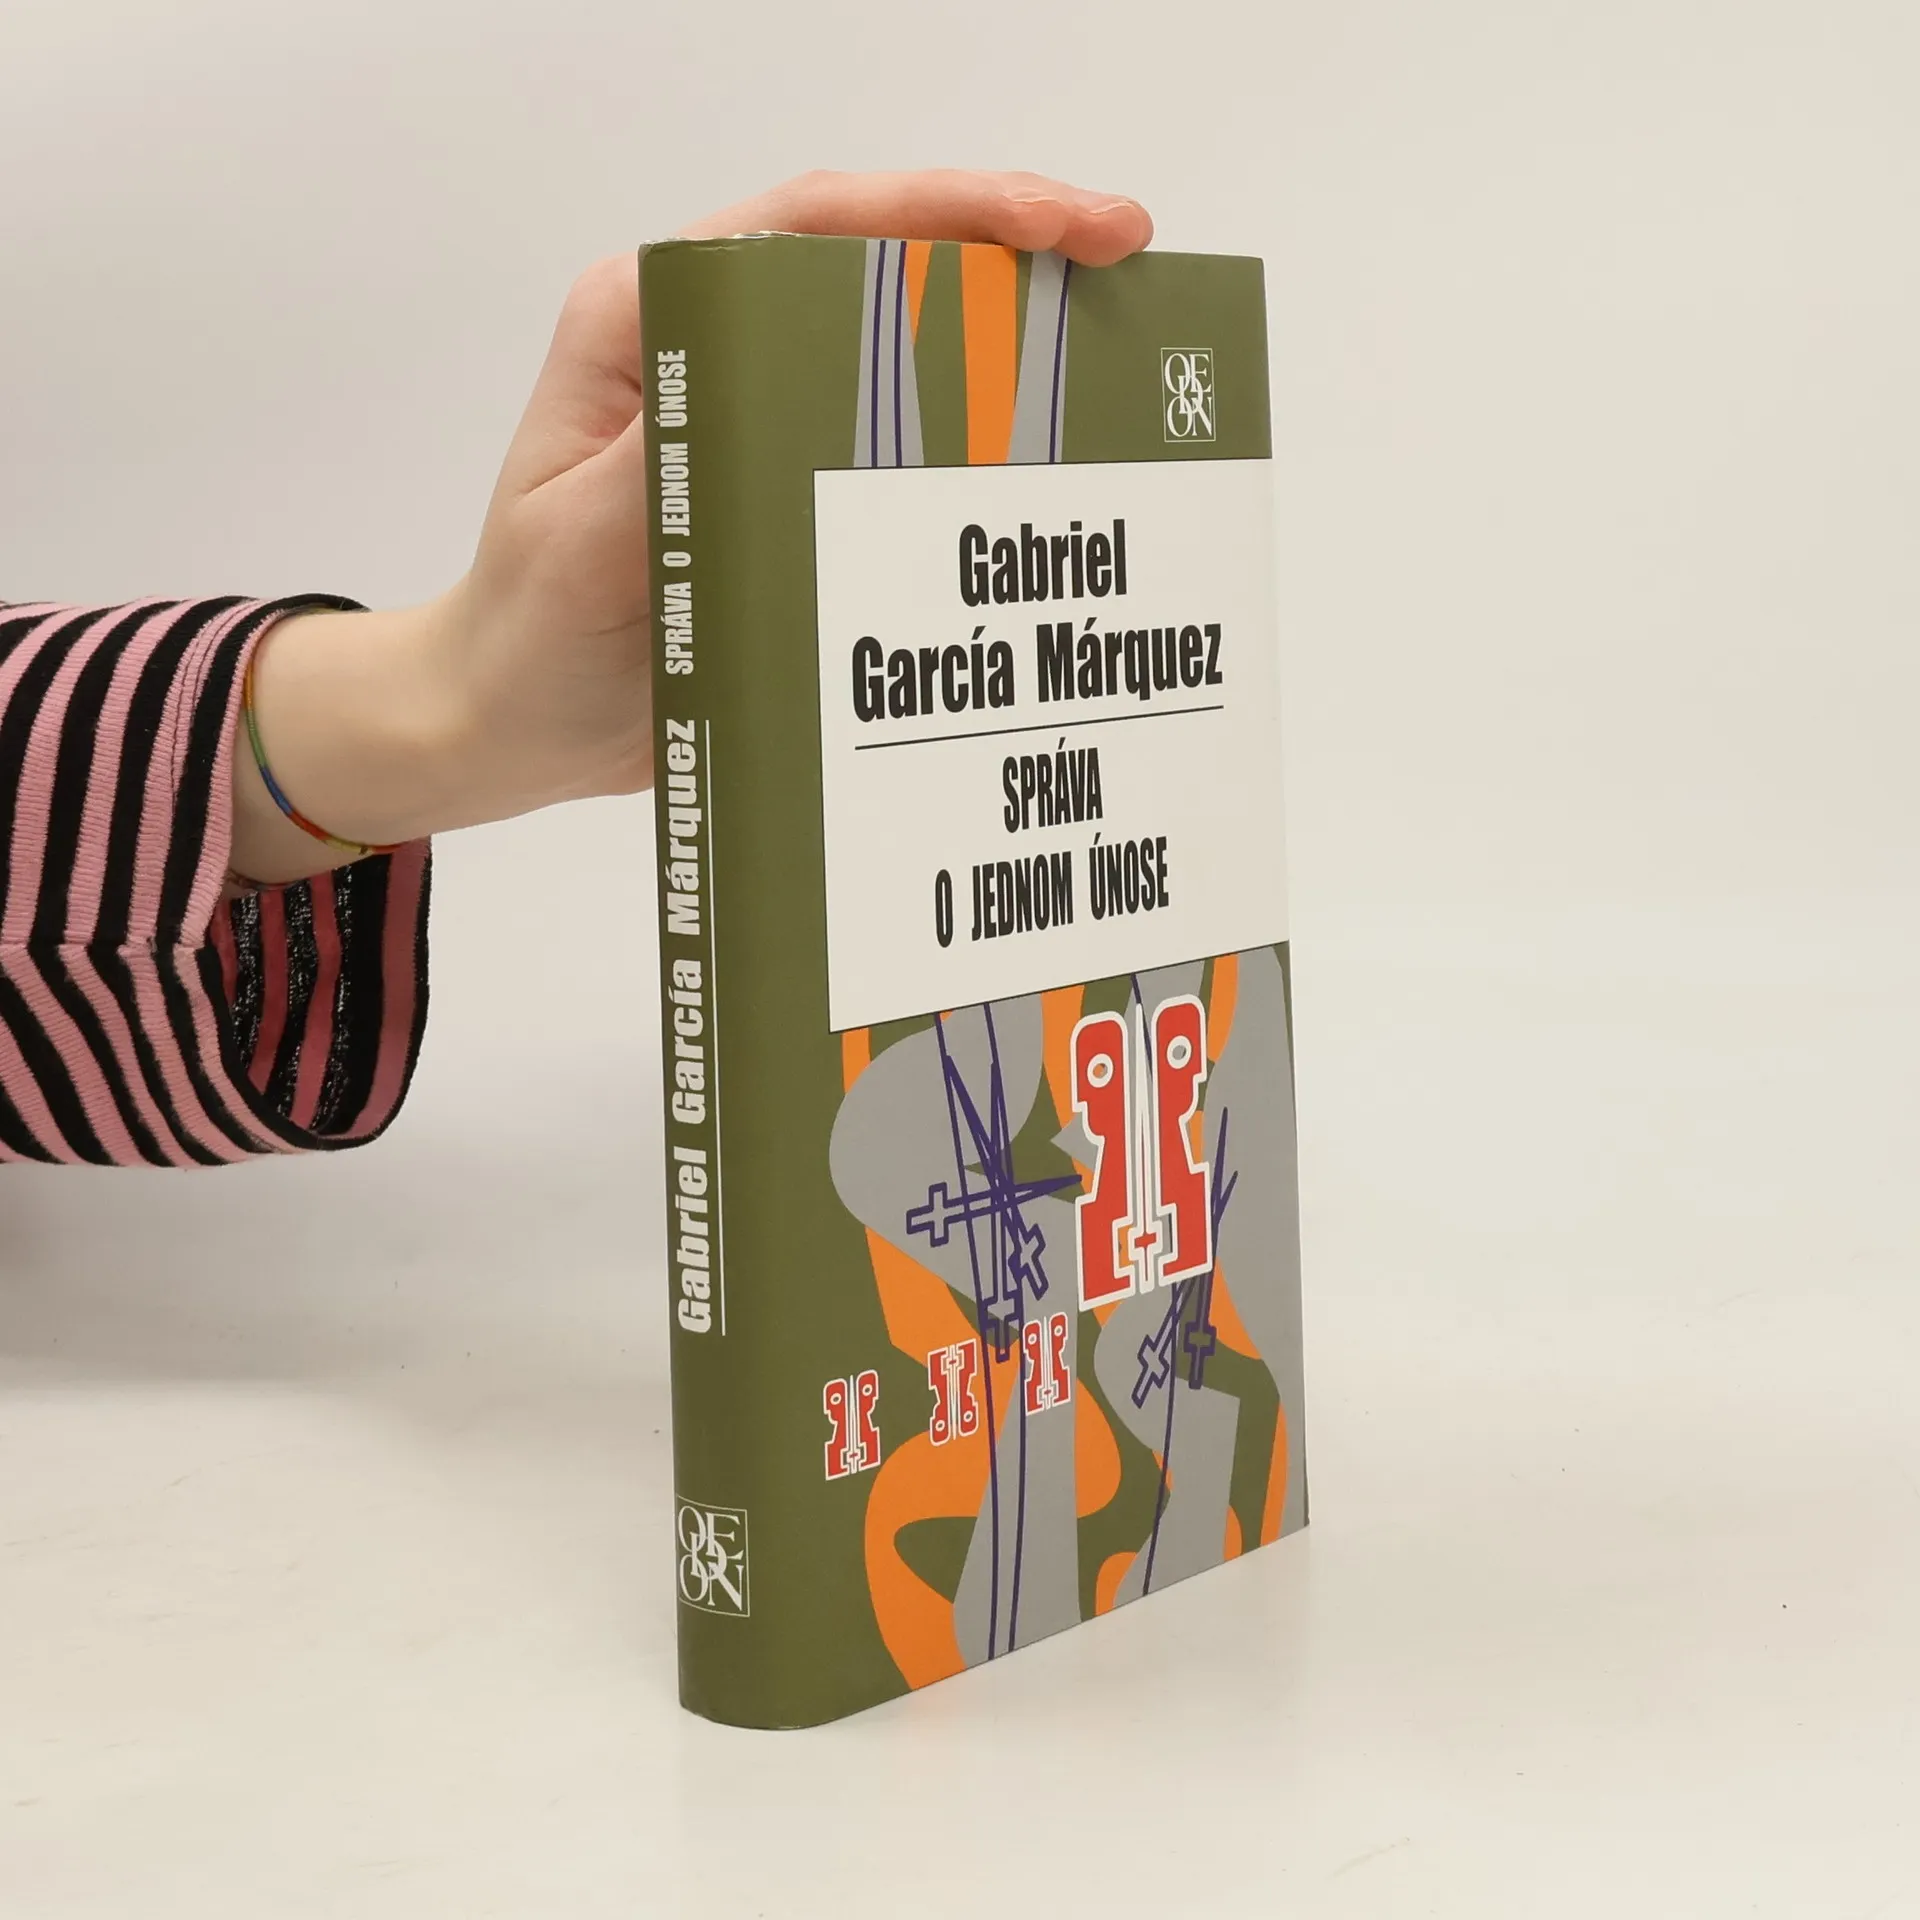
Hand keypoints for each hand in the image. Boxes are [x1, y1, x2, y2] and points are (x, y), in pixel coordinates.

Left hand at [231, 171, 1153, 884]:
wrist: (519, 720)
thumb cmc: (530, 630)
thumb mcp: (580, 543)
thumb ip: (665, 460)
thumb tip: (767, 389)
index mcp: (653, 320)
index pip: (816, 225)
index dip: (948, 210)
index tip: (1058, 227)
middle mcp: (715, 347)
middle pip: (880, 263)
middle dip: (1009, 252)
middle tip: (1125, 262)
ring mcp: (761, 417)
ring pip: (904, 349)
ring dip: (1007, 344)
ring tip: (1116, 348)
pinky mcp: (793, 488)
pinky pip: (899, 446)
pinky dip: (974, 444)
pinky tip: (1046, 460)